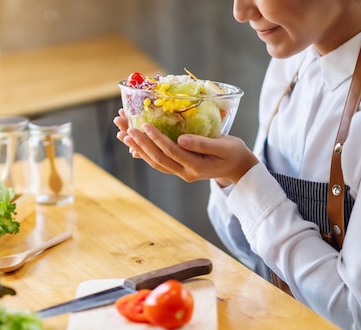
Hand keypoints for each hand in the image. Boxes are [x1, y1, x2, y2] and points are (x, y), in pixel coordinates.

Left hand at [113, 109, 257, 184]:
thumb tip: (181, 139)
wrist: (237, 167)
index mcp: (196, 166)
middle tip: (125, 127)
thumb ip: (203, 143)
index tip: (145, 125)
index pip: (172, 152)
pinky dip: (143, 152)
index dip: (157, 139)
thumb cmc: (233, 153)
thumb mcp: (224, 146)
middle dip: (139, 142)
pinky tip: (132, 142)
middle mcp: (184, 172)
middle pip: (157, 158)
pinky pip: (157, 161)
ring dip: (136, 147)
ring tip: (122, 133)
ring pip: (154, 161)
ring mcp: (179, 172)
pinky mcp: (177, 168)